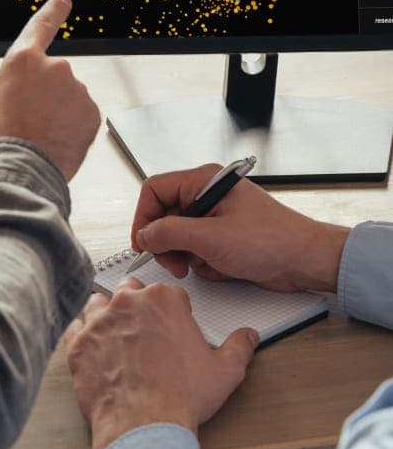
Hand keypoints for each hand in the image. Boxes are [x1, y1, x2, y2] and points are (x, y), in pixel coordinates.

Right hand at [0, 0, 100, 180]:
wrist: (17, 173)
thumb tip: (2, 99)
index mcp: (22, 60)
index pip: (41, 25)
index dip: (53, 11)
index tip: (63, 2)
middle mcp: (55, 68)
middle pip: (51, 75)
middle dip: (43, 94)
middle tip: (26, 119)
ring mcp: (77, 91)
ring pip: (68, 98)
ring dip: (57, 112)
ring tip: (38, 135)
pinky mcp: (91, 114)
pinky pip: (81, 116)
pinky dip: (71, 127)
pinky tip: (54, 141)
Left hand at [65, 278, 257, 448]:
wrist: (143, 425)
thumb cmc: (181, 397)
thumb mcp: (224, 372)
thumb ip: (239, 347)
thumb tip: (249, 336)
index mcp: (164, 300)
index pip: (168, 292)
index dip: (173, 311)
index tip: (173, 327)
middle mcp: (128, 302)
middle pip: (130, 289)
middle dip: (137, 305)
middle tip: (144, 330)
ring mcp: (99, 320)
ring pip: (98, 303)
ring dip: (106, 315)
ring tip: (116, 336)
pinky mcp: (78, 343)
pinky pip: (74, 327)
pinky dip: (82, 335)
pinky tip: (93, 347)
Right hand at [131, 164, 349, 292]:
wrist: (305, 261)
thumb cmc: (272, 241)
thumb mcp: (211, 238)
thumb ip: (169, 233)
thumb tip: (144, 236)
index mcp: (204, 181)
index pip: (155, 190)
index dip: (144, 217)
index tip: (142, 243)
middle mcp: (207, 195)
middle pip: (164, 216)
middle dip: (167, 244)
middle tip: (175, 263)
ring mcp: (215, 217)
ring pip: (178, 237)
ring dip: (187, 256)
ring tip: (206, 264)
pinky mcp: (222, 238)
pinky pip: (196, 250)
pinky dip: (204, 263)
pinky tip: (223, 267)